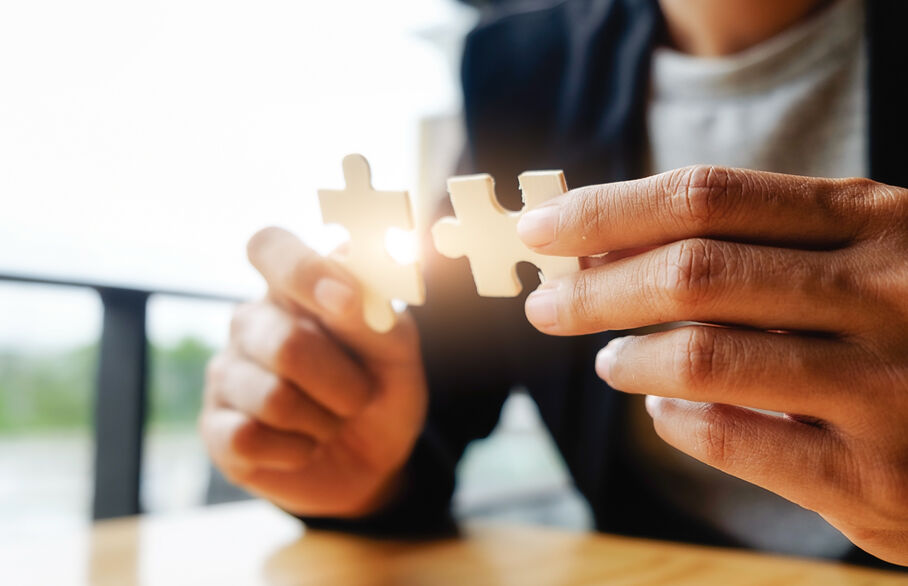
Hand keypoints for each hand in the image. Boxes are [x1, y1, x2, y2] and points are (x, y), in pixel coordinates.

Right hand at [199, 227, 427, 516]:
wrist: (375, 461)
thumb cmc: (380, 388)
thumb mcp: (396, 348)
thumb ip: (371, 307)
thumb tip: (343, 268)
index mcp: (294, 288)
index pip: (270, 246)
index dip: (303, 270)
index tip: (346, 299)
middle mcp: (252, 322)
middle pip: (286, 344)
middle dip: (343, 383)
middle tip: (360, 396)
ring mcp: (226, 374)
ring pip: (273, 399)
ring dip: (324, 422)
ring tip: (330, 421)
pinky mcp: (216, 429)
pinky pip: (250, 439)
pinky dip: (297, 451)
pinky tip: (303, 446)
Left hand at [518, 165, 907, 564]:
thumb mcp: (861, 256)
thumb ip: (756, 245)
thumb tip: (608, 250)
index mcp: (874, 223)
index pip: (707, 196)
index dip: (608, 210)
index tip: (541, 227)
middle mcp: (885, 293)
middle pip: (692, 272)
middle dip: (594, 289)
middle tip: (546, 306)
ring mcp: (885, 387)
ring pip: (702, 356)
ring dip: (630, 356)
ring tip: (610, 359)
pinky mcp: (876, 477)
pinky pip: (736, 441)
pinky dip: (678, 421)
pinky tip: (664, 409)